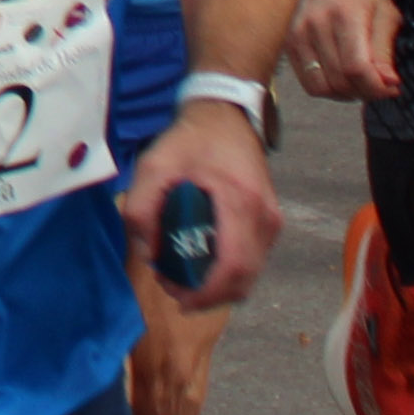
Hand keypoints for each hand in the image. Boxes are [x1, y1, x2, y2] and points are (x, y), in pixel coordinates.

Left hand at [118, 97, 284, 310]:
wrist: (226, 114)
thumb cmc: (192, 139)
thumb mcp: (154, 164)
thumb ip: (141, 207)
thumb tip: (146, 251)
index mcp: (240, 201)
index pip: (234, 266)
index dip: (208, 293)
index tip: (181, 300)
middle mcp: (264, 216)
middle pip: (245, 278)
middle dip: (210, 296)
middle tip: (174, 291)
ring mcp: (272, 219)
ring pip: (251, 274)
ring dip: (219, 287)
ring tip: (183, 279)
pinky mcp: (270, 221)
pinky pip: (253, 260)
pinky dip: (228, 273)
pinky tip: (201, 264)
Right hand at [284, 0, 399, 100]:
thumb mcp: (386, 13)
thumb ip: (385, 51)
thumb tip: (389, 84)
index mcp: (346, 14)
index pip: (356, 68)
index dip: (376, 87)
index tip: (392, 88)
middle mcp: (317, 24)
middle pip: (340, 81)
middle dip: (365, 91)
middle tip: (379, 85)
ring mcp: (298, 34)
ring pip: (322, 87)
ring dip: (345, 94)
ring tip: (360, 82)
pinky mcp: (289, 42)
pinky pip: (308, 82)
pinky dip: (328, 88)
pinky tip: (342, 77)